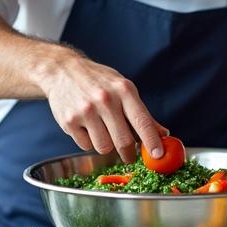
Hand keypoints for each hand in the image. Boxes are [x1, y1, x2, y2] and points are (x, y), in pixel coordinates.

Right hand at [40, 55, 166, 160]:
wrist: (63, 71)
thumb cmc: (99, 81)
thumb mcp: (123, 88)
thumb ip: (142, 113)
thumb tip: (163, 134)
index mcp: (123, 90)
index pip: (142, 121)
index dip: (152, 141)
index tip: (158, 156)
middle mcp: (105, 100)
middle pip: (124, 141)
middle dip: (129, 153)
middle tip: (129, 155)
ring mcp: (86, 111)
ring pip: (104, 147)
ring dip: (106, 145)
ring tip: (102, 131)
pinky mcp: (69, 121)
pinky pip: (86, 145)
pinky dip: (89, 141)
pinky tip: (86, 126)